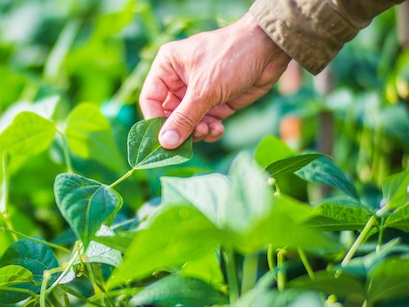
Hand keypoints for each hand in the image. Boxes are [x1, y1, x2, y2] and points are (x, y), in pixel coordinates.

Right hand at [139, 12, 291, 148]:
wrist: (270, 50)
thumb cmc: (232, 57)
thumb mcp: (204, 90)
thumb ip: (183, 119)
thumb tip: (165, 143)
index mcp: (167, 67)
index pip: (150, 100)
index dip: (155, 121)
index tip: (165, 139)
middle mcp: (179, 80)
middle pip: (169, 116)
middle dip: (182, 128)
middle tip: (195, 135)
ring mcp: (197, 93)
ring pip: (187, 123)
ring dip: (197, 131)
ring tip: (210, 129)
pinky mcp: (214, 103)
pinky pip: (204, 124)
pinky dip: (210, 130)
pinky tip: (219, 128)